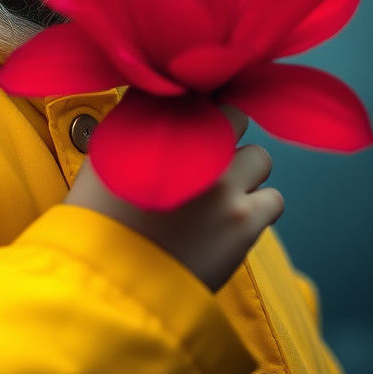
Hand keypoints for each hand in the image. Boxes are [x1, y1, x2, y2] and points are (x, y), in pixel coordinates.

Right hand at [63, 105, 283, 292]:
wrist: (109, 279)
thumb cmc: (99, 217)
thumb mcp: (105, 156)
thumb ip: (137, 124)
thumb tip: (158, 106)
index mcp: (163, 125)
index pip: (201, 94)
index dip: (201, 107)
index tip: (195, 120)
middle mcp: (199, 146)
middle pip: (235, 118)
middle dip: (225, 134)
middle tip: (207, 157)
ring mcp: (227, 183)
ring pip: (259, 158)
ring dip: (244, 172)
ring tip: (219, 195)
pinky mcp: (245, 221)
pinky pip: (273, 200)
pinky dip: (257, 208)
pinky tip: (231, 220)